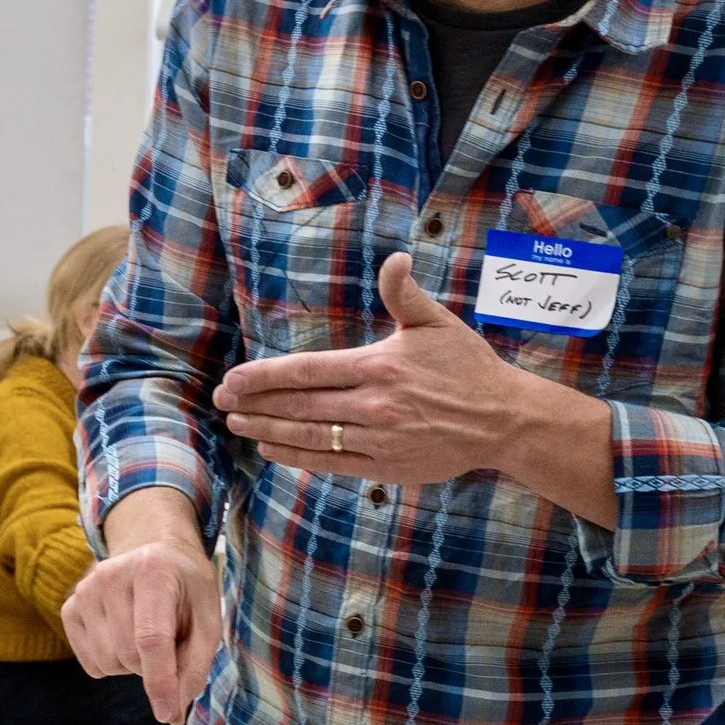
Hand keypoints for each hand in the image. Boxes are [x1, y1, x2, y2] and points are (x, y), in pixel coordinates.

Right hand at [61, 486, 223, 724]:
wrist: (153, 549)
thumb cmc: (186, 587)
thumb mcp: (207, 618)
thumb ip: (195, 664)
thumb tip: (172, 711)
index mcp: (153, 572)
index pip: (151, 638)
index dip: (159, 681)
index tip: (166, 713)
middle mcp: (111, 576)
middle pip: (129, 655)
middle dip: (152, 666)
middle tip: (169, 643)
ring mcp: (85, 590)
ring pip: (107, 662)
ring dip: (131, 665)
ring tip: (145, 636)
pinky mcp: (70, 606)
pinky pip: (90, 662)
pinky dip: (110, 664)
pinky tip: (123, 637)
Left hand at [212, 252, 617, 523]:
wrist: (503, 419)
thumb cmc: (467, 367)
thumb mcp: (437, 323)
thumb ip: (405, 294)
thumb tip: (394, 259)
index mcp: (378, 366)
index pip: (307, 371)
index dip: (264, 377)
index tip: (233, 380)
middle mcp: (373, 403)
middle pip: (299, 405)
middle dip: (254, 404)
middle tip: (221, 402)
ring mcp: (378, 438)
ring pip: (309, 435)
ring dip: (268, 431)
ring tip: (237, 425)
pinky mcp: (386, 466)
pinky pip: (331, 462)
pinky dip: (297, 456)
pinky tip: (272, 450)